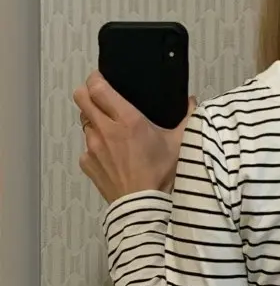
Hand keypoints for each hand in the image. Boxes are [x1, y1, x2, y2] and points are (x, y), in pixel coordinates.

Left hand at [73, 73, 196, 204]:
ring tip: (110, 130)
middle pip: (80, 97)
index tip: (102, 79)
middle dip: (88, 93)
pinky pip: (86, 147)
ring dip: (93, 121)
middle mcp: (105, 130)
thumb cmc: (162, 175)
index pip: (97, 87)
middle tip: (101, 98)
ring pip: (84, 122)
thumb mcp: (180, 144)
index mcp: (127, 120)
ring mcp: (92, 147)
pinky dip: (94, 147)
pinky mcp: (87, 163)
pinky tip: (110, 155)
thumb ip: (188, 118)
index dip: (96, 78)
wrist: (144, 207)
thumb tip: (192, 101)